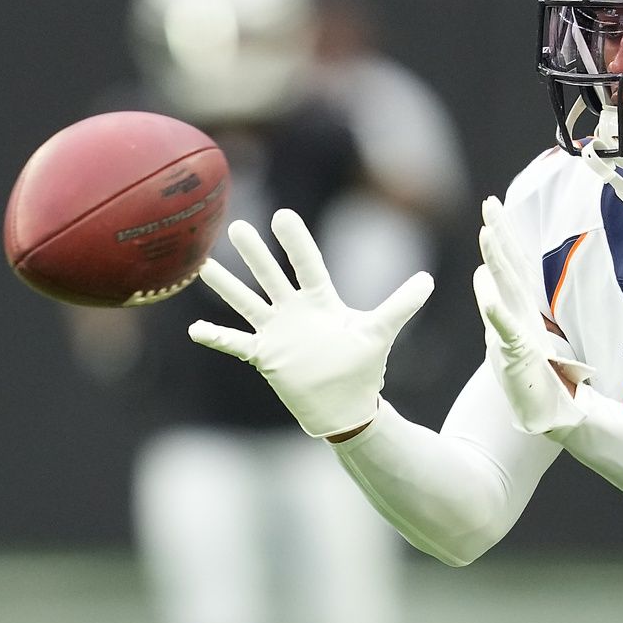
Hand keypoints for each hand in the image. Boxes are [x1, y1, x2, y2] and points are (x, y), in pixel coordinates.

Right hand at [189, 208, 433, 437]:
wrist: (347, 406)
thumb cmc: (362, 366)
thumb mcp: (380, 330)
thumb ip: (401, 304)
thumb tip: (429, 279)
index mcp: (321, 300)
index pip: (307, 263)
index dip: (296, 241)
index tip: (283, 215)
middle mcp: (294, 311)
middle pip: (271, 275)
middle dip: (255, 253)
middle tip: (234, 224)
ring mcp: (277, 332)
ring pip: (247, 302)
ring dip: (227, 286)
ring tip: (202, 265)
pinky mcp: (266, 356)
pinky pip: (236, 343)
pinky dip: (216, 336)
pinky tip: (193, 327)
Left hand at [473, 197, 590, 435]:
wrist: (552, 413)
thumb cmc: (530, 375)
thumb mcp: (505, 333)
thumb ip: (494, 302)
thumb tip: (479, 272)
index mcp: (522, 308)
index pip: (512, 264)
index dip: (503, 234)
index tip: (492, 205)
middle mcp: (526, 313)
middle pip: (512, 266)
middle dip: (501, 232)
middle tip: (490, 201)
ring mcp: (525, 331)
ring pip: (509, 288)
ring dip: (498, 259)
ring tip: (486, 231)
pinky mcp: (520, 353)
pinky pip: (506, 328)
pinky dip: (495, 309)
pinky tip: (484, 290)